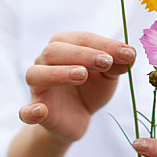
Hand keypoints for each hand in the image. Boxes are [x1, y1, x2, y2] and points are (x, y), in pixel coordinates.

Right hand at [18, 31, 135, 143]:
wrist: (78, 118)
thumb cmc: (91, 88)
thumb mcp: (108, 75)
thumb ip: (118, 64)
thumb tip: (130, 54)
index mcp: (64, 47)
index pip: (80, 39)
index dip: (103, 44)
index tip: (126, 53)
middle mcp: (45, 62)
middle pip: (54, 50)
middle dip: (81, 54)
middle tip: (105, 62)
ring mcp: (38, 86)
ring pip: (36, 74)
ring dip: (58, 73)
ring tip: (82, 75)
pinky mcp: (36, 110)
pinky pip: (26, 111)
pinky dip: (30, 111)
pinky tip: (40, 110)